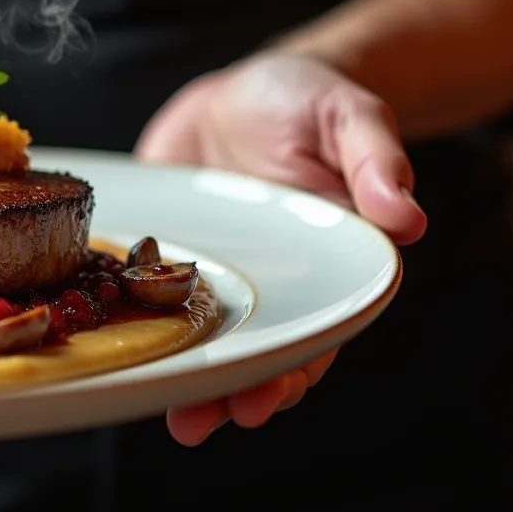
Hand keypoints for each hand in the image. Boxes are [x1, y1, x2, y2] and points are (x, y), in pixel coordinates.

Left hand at [134, 53, 426, 445]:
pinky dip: (127, 320)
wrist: (243, 87)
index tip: (268, 398)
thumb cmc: (309, 102)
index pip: (313, 333)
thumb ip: (376, 163)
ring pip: (195, 336)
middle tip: (196, 424)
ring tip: (156, 408)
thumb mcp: (349, 118)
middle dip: (225, 391)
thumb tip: (407, 217)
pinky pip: (141, 293)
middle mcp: (264, 284)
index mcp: (320, 268)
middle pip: (249, 349)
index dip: (293, 368)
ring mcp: (208, 274)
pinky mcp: (160, 254)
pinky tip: (105, 342)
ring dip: (178, 373)